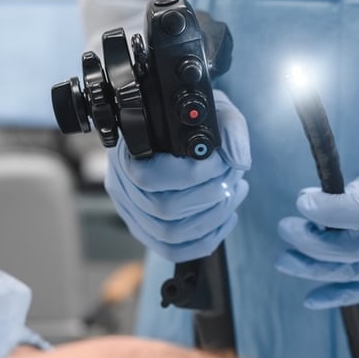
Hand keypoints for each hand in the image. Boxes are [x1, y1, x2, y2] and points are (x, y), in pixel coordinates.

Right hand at [105, 90, 250, 261]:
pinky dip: (204, 240)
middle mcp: (122, 182)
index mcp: (129, 150)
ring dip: (212, 218)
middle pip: (164, 209)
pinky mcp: (144, 227)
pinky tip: (225, 219)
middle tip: (233, 178)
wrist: (184, 126)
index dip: (194, 175)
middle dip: (210, 196)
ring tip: (234, 193)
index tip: (222, 163)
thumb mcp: (216, 109)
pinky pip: (170, 248)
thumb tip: (236, 161)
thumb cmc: (196, 118)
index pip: (152, 177)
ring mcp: (131, 208)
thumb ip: (230, 128)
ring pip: (169, 233)